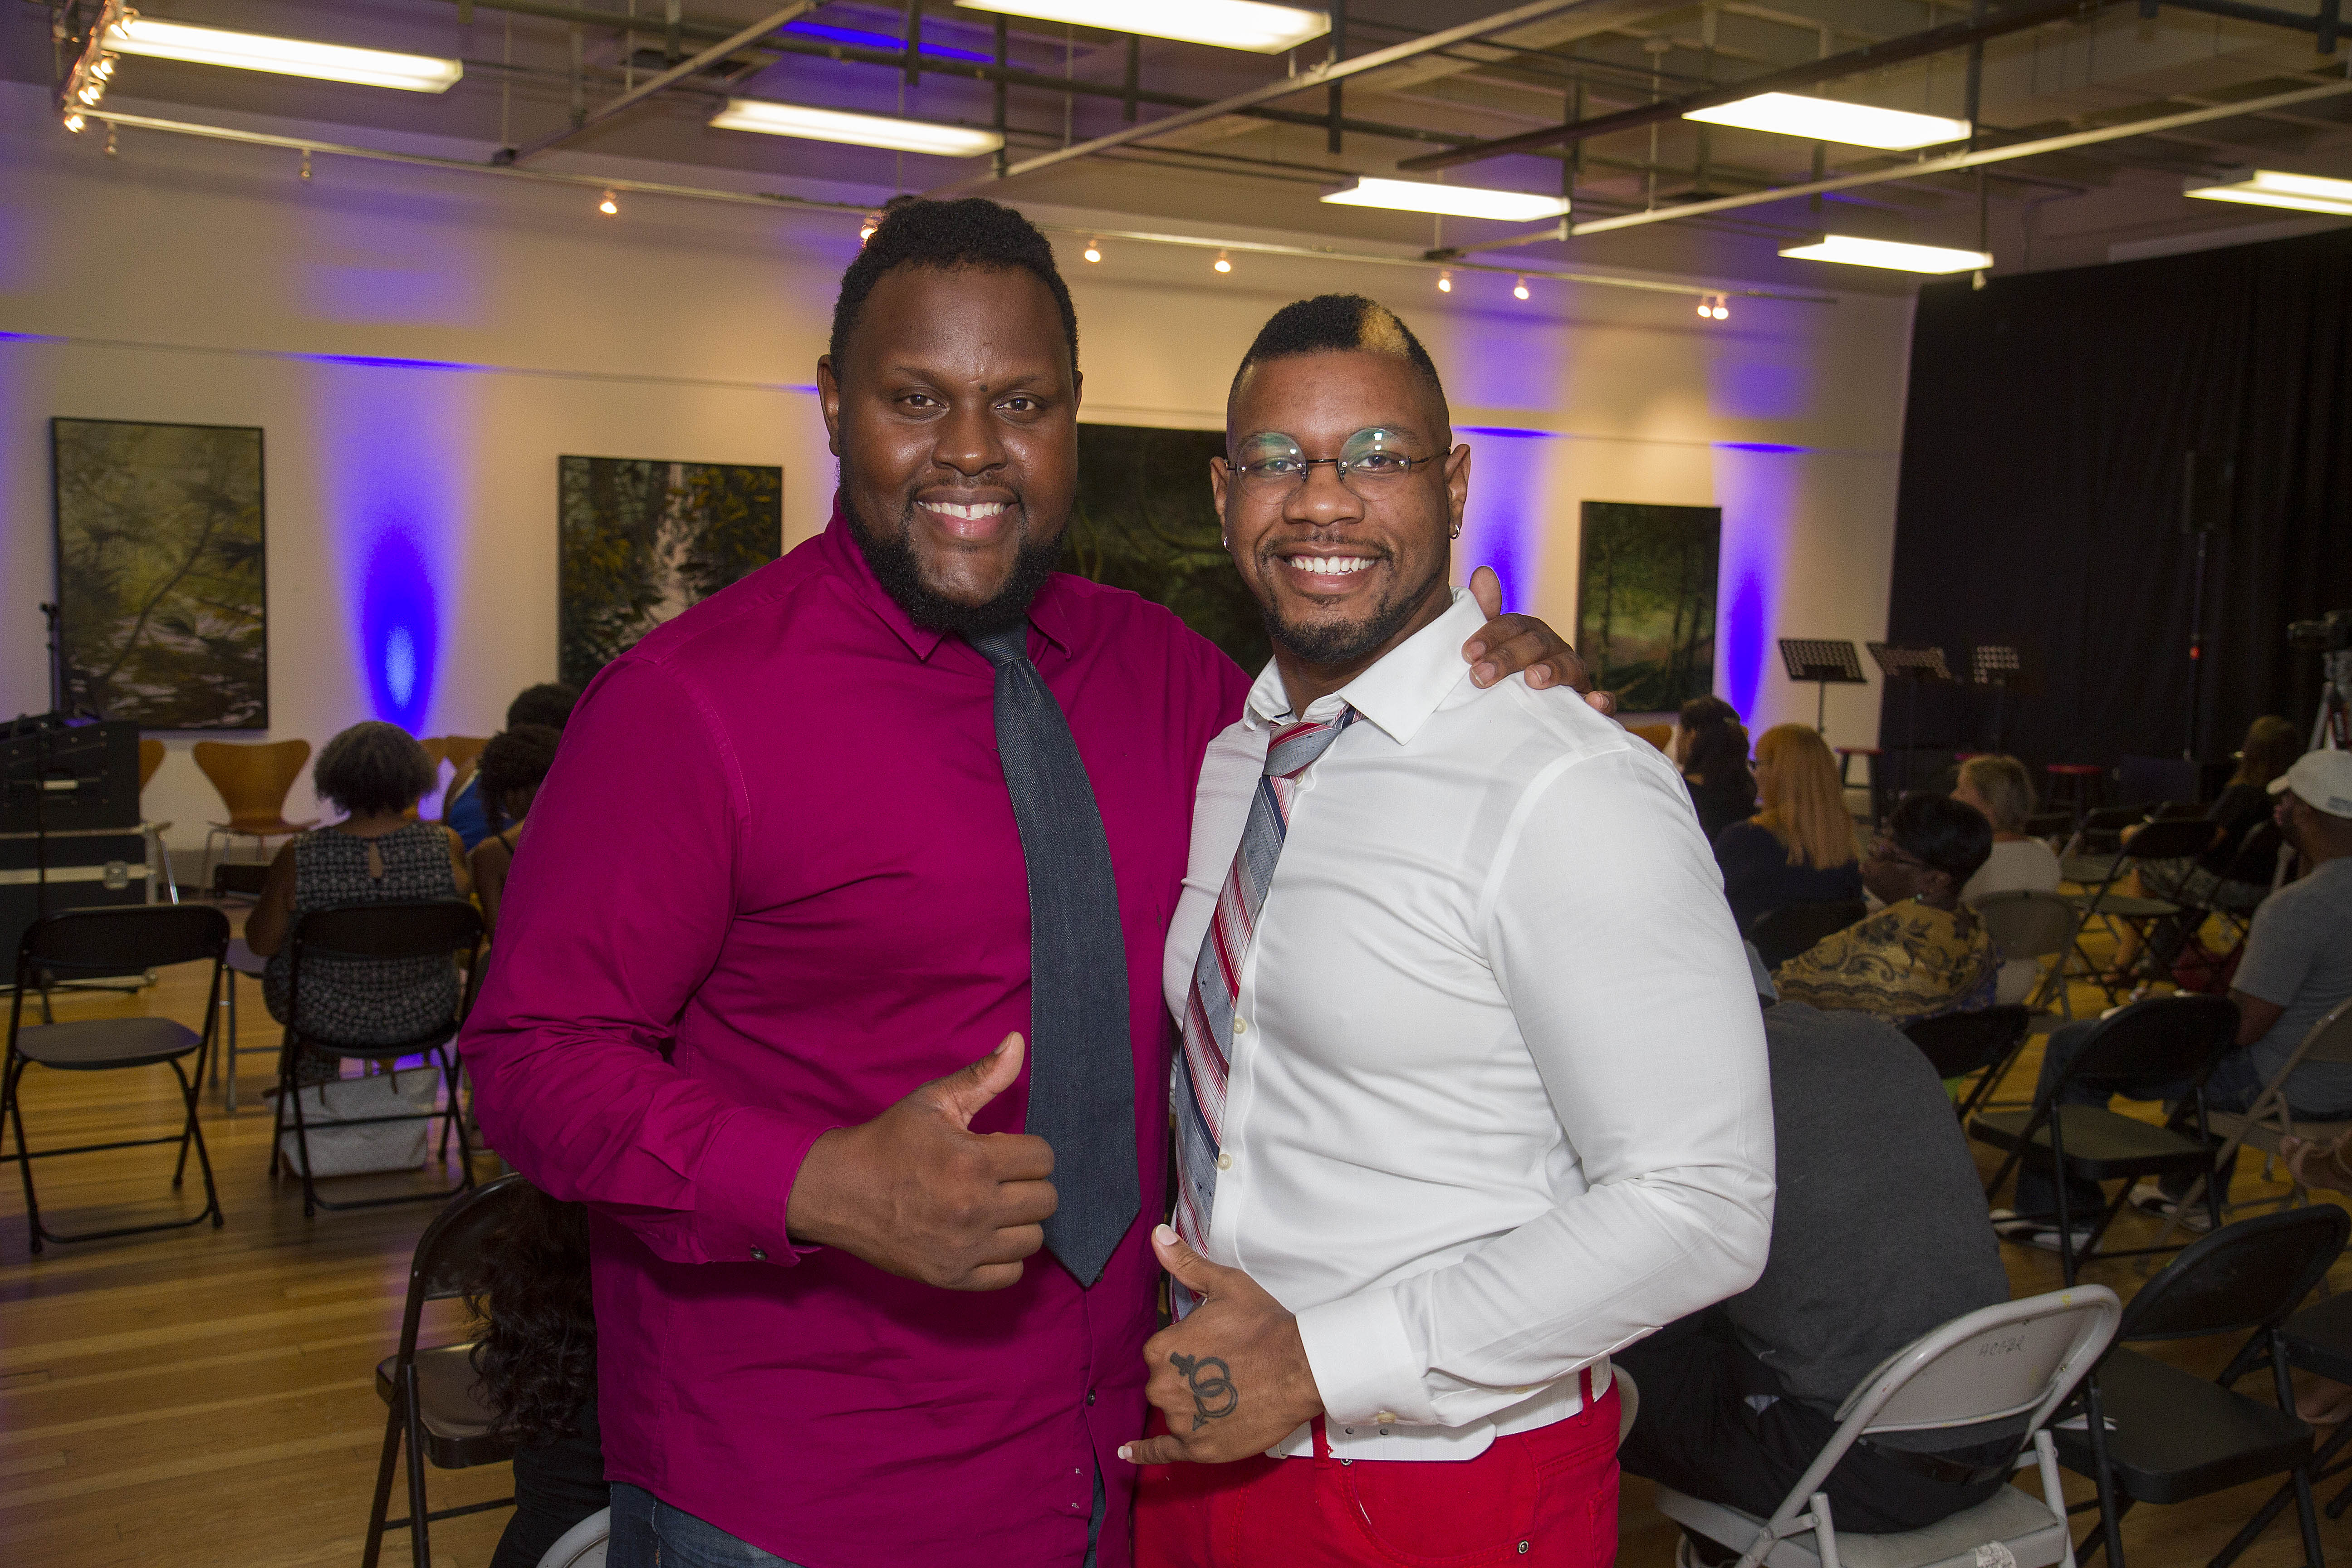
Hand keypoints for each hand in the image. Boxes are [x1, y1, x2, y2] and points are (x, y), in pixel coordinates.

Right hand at [785, 1033, 1056, 1290]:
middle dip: (1026, 1182)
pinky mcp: (952, 1277)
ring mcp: (964, 1248)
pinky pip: (1010, 1274)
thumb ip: (983, 1076)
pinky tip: (982, 1235)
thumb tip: (1018, 1041)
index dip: (1026, 1149)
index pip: (1043, 1158)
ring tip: (990, 1205)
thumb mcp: (933, 1101)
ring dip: (1018, 1220)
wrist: (837, 1191)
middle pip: (1045, 1200)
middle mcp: (974, 1209)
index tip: (1000, 1148)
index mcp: (973, 1162)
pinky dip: (1003, 1256)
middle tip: (997, 1177)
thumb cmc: (888, 1141)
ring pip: (1033, 1239)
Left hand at [1118, 1226, 1323, 1464]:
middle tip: (1225, 1371)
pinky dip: (1144, 1453)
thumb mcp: (1224, 1286)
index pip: (1161, 1354)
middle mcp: (1163, 1386)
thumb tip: (1157, 1236)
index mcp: (1162, 1349)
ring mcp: (1180, 1420)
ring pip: (1172, 1412)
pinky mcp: (1198, 1447)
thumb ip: (1185, 1264)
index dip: (1188, 1351)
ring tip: (1223, 1396)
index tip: (1214, 1349)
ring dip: (1191, 1406)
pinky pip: (1161, 1452)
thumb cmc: (1264, 1326)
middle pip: (1164, 1384)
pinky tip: (1129, 1454)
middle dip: (1189, 1379)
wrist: (1301, 1367)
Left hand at [1462, 566, 1615, 714]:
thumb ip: (1486, 616)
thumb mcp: (1492, 651)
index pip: (1512, 625)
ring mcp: (1575, 675)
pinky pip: (1604, 701)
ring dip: (1552, 671)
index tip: (1468, 653)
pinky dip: (1603, 700)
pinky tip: (1594, 701)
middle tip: (1480, 676)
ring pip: (1569, 666)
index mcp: (1530, 634)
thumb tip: (1483, 572)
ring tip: (1532, 679)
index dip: (1491, 635)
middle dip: (1507, 658)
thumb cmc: (1507, 680)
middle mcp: (1554, 649)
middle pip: (1535, 644)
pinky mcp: (1590, 704)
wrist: (1530, 720)